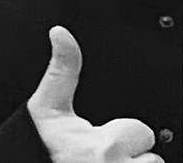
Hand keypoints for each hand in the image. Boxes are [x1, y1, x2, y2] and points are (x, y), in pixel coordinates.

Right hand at [27, 26, 162, 162]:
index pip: (142, 133)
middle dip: (132, 159)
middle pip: (151, 161)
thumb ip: (63, 69)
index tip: (104, 142)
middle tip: (104, 162)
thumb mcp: (47, 109)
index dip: (124, 136)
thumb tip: (60, 33)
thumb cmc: (31, 150)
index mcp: (104, 146)